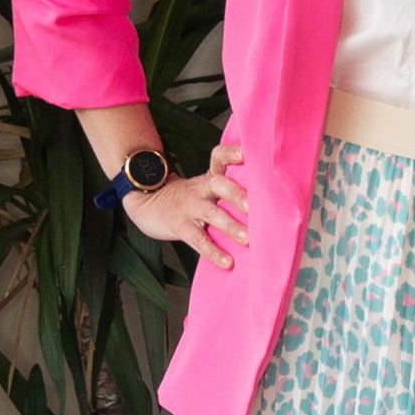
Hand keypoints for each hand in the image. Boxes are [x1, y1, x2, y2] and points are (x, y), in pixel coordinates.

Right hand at [121, 142, 248, 269]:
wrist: (147, 204)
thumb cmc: (188, 199)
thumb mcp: (205, 188)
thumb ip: (229, 190)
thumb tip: (267, 204)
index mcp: (209, 178)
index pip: (219, 158)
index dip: (231, 153)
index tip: (246, 152)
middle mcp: (200, 189)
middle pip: (218, 184)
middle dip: (236, 194)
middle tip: (253, 207)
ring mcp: (189, 207)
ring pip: (211, 213)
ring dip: (230, 226)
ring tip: (248, 239)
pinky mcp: (179, 225)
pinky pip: (198, 239)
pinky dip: (213, 252)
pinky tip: (227, 262)